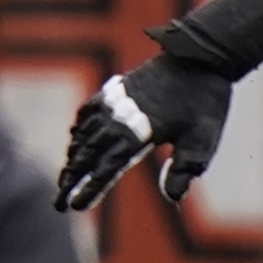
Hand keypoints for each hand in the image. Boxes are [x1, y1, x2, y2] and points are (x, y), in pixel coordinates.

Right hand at [53, 51, 233, 210]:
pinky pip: (88, 111)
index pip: (107, 167)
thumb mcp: (202, 140)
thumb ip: (184, 169)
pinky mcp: (117, 89)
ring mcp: (115, 102)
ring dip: (72, 158)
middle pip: (87, 155)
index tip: (74, 205)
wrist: (200, 56)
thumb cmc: (204, 102)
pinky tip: (75, 138)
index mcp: (139, 133)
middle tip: (57, 203)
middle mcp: (120, 118)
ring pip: (85, 135)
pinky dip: (79, 128)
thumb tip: (173, 198)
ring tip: (65, 178)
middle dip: (71, 180)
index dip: (90, 188)